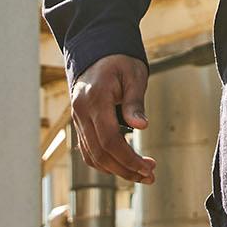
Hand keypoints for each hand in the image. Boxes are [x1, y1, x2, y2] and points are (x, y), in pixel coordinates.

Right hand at [69, 54, 155, 183]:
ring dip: (116, 170)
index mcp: (95, 99)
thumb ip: (135, 101)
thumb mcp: (134, 75)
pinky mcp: (79, 123)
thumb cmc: (119, 61)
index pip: (109, 140)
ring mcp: (77, 119)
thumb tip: (142, 126)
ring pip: (92, 156)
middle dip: (125, 169)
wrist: (97, 51)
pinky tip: (123, 165)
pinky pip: (88, 150)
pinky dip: (104, 162)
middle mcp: (82, 112)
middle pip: (100, 153)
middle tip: (149, 175)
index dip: (128, 159)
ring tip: (141, 174)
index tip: (148, 167)